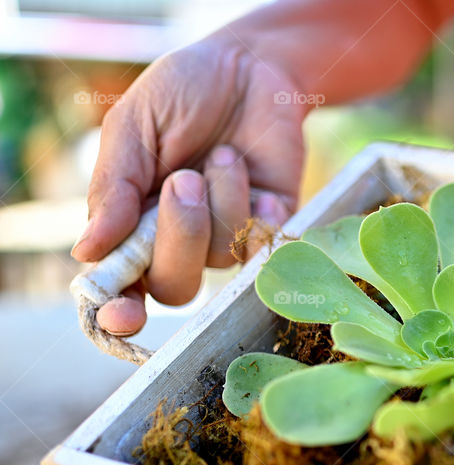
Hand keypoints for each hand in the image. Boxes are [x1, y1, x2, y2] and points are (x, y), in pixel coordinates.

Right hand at [71, 34, 305, 335]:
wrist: (251, 67)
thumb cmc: (183, 93)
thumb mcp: (134, 127)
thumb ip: (114, 188)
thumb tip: (88, 252)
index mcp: (132, 223)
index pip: (123, 287)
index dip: (120, 311)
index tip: (122, 314)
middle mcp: (180, 240)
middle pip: (174, 286)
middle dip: (179, 236)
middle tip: (183, 178)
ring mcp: (228, 236)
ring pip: (220, 258)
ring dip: (221, 200)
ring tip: (224, 155)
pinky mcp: (272, 227)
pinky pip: (263, 243)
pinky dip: (258, 206)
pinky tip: (256, 176)